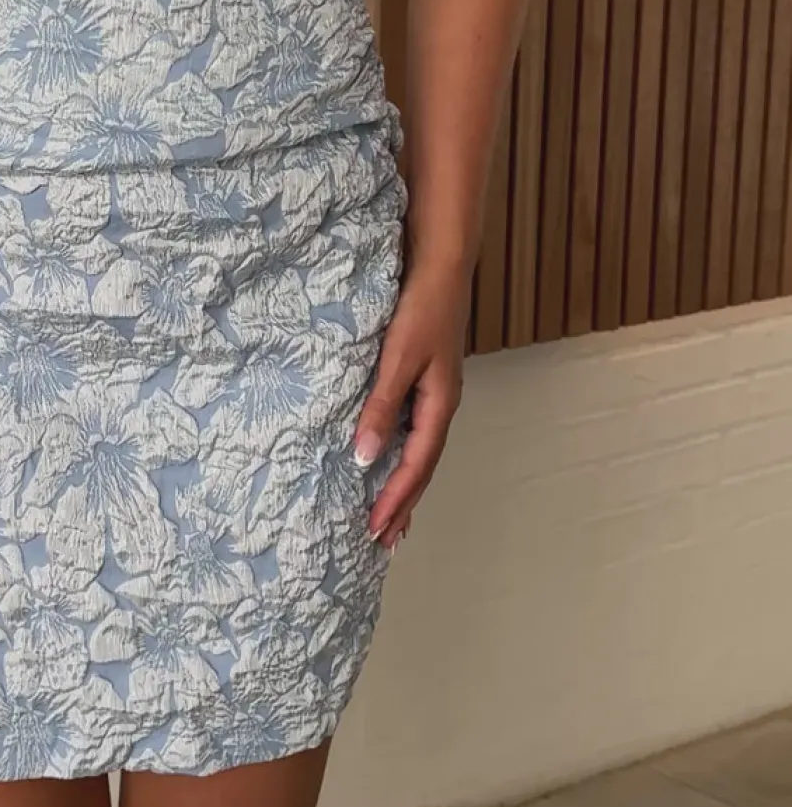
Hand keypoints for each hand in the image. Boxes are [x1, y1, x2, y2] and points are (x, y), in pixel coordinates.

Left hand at [353, 258, 468, 550]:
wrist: (440, 265)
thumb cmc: (421, 308)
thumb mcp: (397, 358)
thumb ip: (381, 407)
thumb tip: (365, 457)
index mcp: (439, 405)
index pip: (416, 466)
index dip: (396, 500)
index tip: (375, 530)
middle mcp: (440, 406)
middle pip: (421, 468)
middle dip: (403, 506)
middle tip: (382, 542)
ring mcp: (434, 395)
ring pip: (418, 453)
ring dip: (404, 487)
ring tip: (389, 519)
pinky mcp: (423, 382)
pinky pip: (412, 432)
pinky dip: (402, 458)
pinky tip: (388, 463)